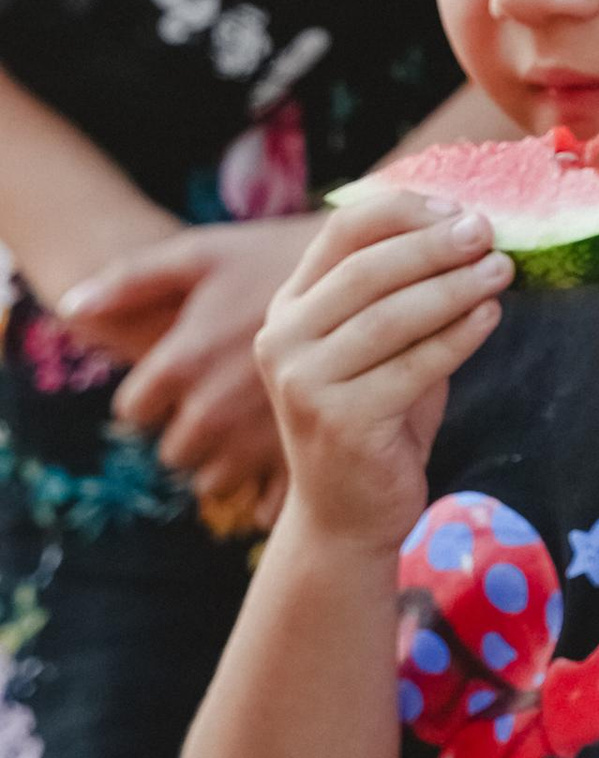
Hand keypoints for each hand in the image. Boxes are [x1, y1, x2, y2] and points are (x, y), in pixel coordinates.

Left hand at [61, 215, 323, 524]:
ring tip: (251, 432)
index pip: (136, 409)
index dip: (149, 401)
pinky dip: (270, 492)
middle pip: (176, 451)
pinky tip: (284, 455)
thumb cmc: (273, 256)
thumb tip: (71, 307)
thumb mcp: (203, 256)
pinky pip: (267, 501)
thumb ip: (134, 279)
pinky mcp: (303, 458)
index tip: (169, 387)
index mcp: (182, 359)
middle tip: (216, 412)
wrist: (367, 268)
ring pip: (218, 480)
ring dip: (229, 465)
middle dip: (191, 437)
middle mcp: (213, 405)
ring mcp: (257, 435)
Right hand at [251, 186, 512, 549]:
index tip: (459, 207)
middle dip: (434, 245)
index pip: (342, 233)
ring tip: (501, 270)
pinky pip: (413, 366)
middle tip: (488, 231)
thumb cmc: (377, 415)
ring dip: (453, 287)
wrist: (348, 513)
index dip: (403, 212)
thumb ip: (408, 291)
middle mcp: (285, 340)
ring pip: (390, 316)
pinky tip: (490, 315)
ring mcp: (305, 383)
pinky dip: (458, 336)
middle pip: (366, 270)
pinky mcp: (341, 422)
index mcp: (291, 307)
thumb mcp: (383, 344)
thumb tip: (474, 230)